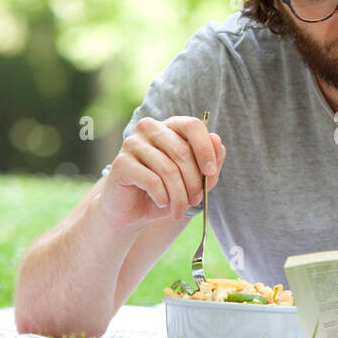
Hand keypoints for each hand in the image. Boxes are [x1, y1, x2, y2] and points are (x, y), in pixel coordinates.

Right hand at [99, 115, 225, 228]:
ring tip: (180, 209)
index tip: (210, 173)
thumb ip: (211, 161)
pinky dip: (163, 197)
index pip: (193, 125)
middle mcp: (149, 128)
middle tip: (196, 201)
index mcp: (170, 126)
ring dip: (180, 196)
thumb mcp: (195, 180)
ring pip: (168, 169)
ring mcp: (132, 143)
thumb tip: (217, 140)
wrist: (133, 212)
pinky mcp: (121, 163)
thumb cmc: (167, 192)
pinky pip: (152, 181)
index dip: (205, 150)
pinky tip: (162, 203)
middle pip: (182, 151)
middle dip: (194, 182)